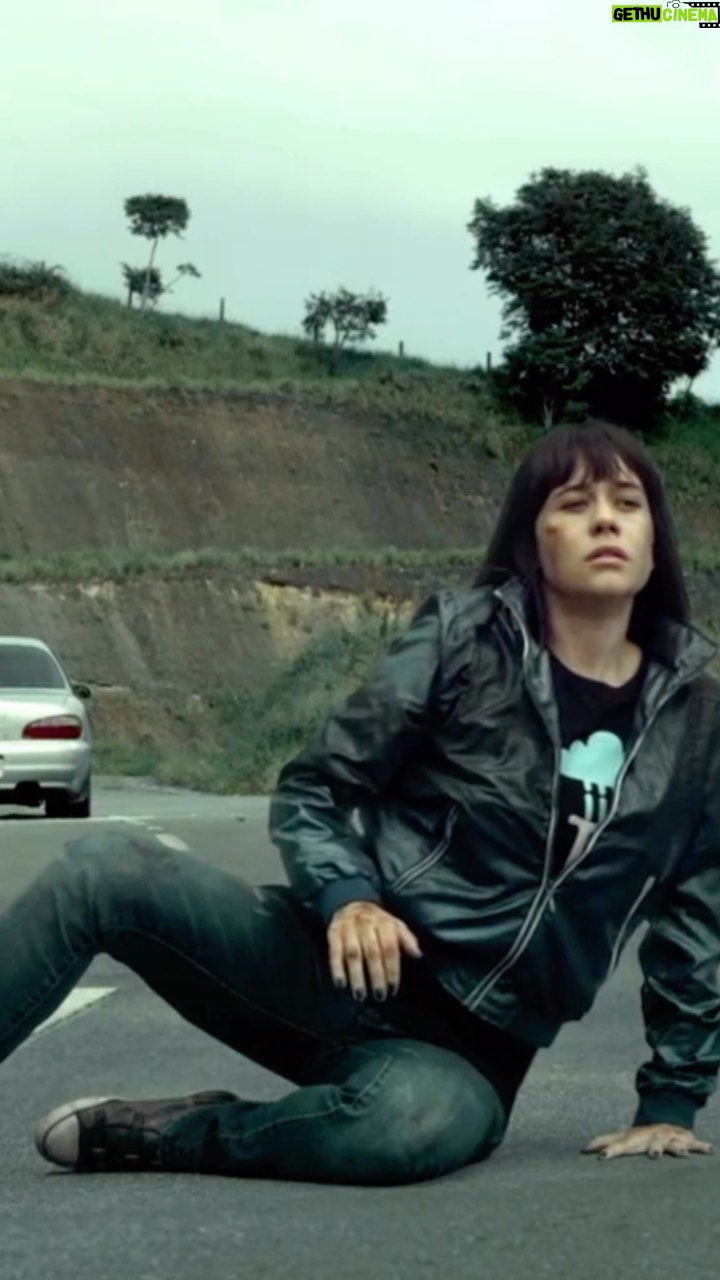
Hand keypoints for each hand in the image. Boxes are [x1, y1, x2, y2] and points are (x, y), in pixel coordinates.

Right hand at [327, 900, 422, 1000]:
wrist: (351, 903)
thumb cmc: (377, 921)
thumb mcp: (395, 924)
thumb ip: (407, 939)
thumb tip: (417, 955)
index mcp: (384, 922)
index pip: (390, 948)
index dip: (392, 969)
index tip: (393, 988)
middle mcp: (366, 924)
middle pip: (372, 953)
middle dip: (376, 976)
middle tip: (379, 996)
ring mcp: (348, 928)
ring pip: (353, 954)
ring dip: (356, 976)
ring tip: (360, 995)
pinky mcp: (333, 932)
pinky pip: (334, 952)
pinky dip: (336, 968)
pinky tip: (340, 983)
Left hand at [583, 1123, 713, 1159]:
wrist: (667, 1115)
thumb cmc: (643, 1133)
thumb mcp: (625, 1136)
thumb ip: (607, 1140)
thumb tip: (585, 1147)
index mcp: (634, 1138)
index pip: (619, 1143)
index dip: (611, 1149)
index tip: (601, 1158)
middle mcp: (649, 1137)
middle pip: (643, 1144)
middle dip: (645, 1150)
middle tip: (645, 1158)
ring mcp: (667, 1138)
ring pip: (669, 1144)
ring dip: (672, 1149)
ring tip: (678, 1155)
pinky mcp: (684, 1139)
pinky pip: (694, 1143)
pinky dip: (700, 1146)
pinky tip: (709, 1149)